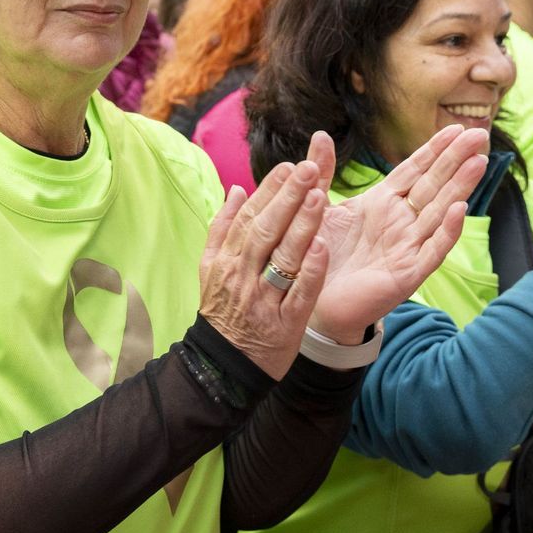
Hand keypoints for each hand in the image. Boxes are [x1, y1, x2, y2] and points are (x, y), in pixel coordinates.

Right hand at [198, 160, 331, 378]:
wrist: (222, 366)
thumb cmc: (223, 310)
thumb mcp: (210, 268)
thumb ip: (222, 228)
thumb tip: (237, 190)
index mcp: (226, 260)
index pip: (249, 217)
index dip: (269, 190)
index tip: (289, 166)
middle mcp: (242, 276)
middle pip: (265, 231)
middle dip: (287, 197)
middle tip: (308, 168)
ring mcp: (263, 300)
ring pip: (283, 258)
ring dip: (301, 226)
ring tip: (319, 195)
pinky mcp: (284, 324)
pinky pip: (299, 294)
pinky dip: (310, 271)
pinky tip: (322, 246)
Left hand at [308, 125, 489, 343]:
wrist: (310, 299)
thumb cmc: (319, 253)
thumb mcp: (319, 207)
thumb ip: (323, 172)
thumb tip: (321, 134)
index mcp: (382, 203)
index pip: (415, 170)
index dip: (435, 149)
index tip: (456, 128)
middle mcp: (400, 222)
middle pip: (434, 185)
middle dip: (456, 160)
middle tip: (481, 134)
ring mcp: (407, 247)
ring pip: (440, 212)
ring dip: (460, 188)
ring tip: (478, 162)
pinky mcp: (407, 274)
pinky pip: (432, 250)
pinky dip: (447, 231)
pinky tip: (461, 210)